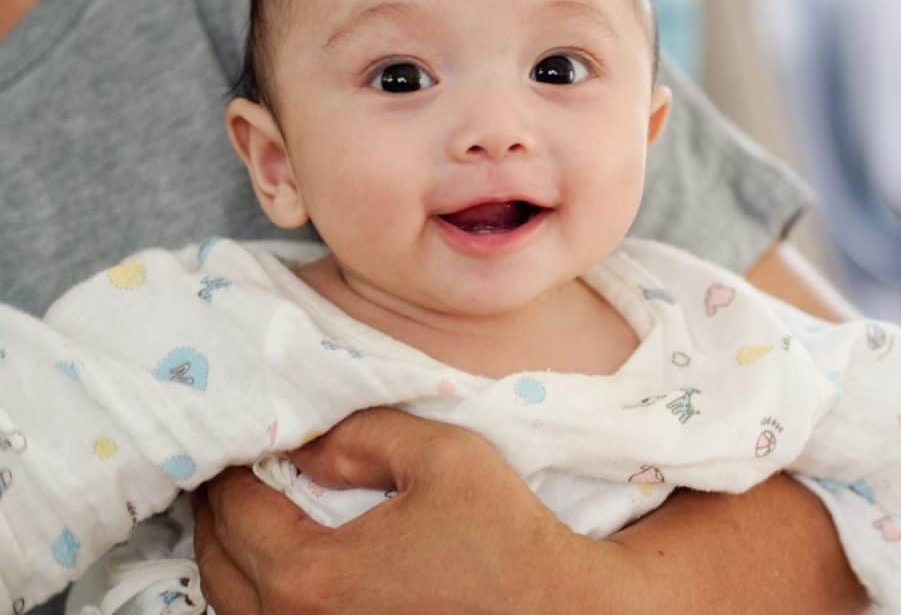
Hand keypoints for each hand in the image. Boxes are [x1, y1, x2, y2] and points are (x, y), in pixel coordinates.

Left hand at [192, 407, 628, 613]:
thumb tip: (309, 446)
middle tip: (231, 463)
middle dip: (218, 506)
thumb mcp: (442, 457)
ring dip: (229, 548)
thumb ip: (365, 434)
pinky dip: (255, 587)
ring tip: (243, 505)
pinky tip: (275, 559)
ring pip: (232, 602)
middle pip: (218, 560)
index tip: (241, 433)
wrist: (552, 609)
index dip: (231, 464)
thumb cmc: (502, 535)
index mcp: (314, 575)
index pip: (236, 510)